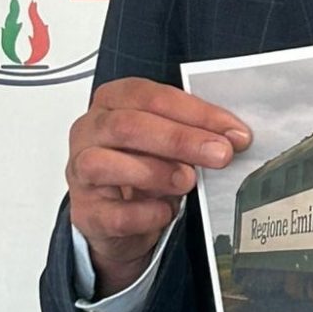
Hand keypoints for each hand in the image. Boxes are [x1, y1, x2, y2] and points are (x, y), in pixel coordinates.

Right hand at [66, 77, 251, 297]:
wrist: (118, 215)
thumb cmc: (144, 162)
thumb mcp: (168, 138)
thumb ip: (192, 130)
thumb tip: (232, 136)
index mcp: (114, 99)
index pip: (154, 97)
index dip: (197, 112)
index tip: (233, 130)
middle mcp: (90, 130)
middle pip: (129, 126)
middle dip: (181, 139)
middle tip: (220, 154)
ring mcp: (80, 171)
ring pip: (106, 164)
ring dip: (156, 171)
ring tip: (189, 180)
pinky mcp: (84, 211)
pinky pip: (111, 212)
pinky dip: (145, 213)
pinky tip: (166, 211)